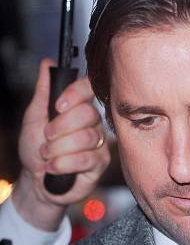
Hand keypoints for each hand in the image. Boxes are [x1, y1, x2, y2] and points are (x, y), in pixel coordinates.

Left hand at [12, 58, 110, 230]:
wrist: (36, 181)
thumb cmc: (35, 150)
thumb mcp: (33, 117)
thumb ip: (43, 91)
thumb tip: (47, 64)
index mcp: (77, 107)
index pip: (88, 88)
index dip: (75, 94)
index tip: (58, 106)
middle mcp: (92, 123)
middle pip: (88, 114)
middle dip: (60, 128)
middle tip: (46, 138)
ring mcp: (99, 143)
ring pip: (86, 138)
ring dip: (59, 149)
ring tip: (48, 156)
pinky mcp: (100, 163)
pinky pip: (86, 158)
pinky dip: (64, 164)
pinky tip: (54, 167)